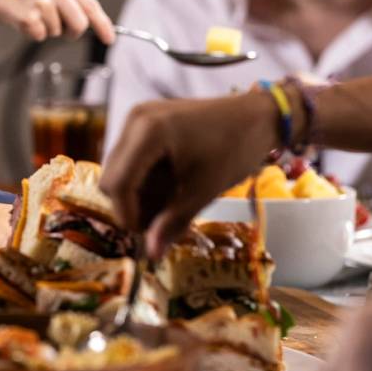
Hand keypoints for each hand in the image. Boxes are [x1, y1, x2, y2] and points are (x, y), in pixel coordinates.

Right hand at [0, 0, 114, 44]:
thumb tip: (79, 18)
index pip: (90, 4)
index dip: (102, 24)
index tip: (109, 37)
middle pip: (79, 23)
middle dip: (71, 33)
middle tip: (61, 33)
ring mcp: (43, 1)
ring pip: (56, 31)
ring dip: (44, 29)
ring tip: (27, 13)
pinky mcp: (29, 16)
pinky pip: (39, 35)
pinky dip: (30, 32)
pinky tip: (18, 18)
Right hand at [101, 91, 276, 255]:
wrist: (259, 116)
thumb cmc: (237, 148)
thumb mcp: (205, 189)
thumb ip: (173, 221)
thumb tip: (151, 255)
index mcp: (149, 132)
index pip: (118, 182)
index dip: (127, 214)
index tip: (145, 234)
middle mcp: (135, 120)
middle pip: (112, 177)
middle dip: (131, 205)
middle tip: (158, 223)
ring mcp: (138, 118)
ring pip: (119, 169)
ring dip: (138, 193)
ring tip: (169, 206)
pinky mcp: (144, 122)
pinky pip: (131, 158)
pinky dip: (145, 179)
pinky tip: (169, 188)